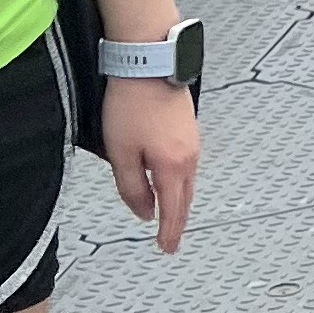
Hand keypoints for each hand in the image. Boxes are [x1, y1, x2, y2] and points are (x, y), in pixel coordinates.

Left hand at [102, 75, 199, 251]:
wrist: (148, 64)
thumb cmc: (132, 106)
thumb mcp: (121, 153)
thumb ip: (132, 187)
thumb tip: (143, 211)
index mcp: (172, 167)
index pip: (172, 210)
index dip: (169, 232)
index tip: (166, 248)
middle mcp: (189, 157)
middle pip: (185, 198)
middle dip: (178, 221)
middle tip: (171, 238)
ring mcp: (192, 142)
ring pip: (189, 182)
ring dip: (181, 201)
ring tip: (171, 214)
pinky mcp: (189, 128)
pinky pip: (189, 166)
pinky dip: (182, 182)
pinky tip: (173, 181)